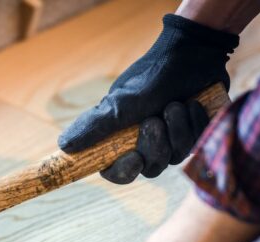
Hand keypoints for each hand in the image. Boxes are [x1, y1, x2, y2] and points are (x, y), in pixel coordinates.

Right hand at [59, 14, 237, 183]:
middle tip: (155, 120)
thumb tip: (63, 146)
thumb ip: (94, 126)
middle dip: (156, 145)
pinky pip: (196, 145)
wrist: (193, 53)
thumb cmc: (152, 77)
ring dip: (177, 130)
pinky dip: (194, 123)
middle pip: (150, 168)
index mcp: (120, 138)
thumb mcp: (120, 103)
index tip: (134, 159)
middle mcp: (144, 142)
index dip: (124, 171)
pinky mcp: (193, 134)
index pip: (116, 171)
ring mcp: (171, 140)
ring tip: (176, 104)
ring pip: (175, 157)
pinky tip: (191, 104)